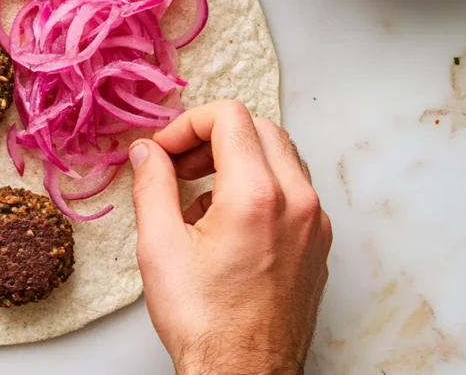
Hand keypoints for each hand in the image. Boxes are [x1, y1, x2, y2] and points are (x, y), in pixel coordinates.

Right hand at [130, 101, 331, 374]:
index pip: (230, 116)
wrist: (243, 374)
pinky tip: (224, 223)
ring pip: (281, 157)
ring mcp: (315, 224)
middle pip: (260, 128)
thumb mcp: (159, 246)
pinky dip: (258, 187)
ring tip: (197, 196)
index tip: (163, 152)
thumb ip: (151, 184)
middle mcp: (298, 201)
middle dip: (213, 137)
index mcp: (257, 194)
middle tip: (178, 166)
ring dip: (237, 159)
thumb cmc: (204, 321)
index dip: (187, 124)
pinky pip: (293, 191)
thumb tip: (146, 152)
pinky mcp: (319, 245)